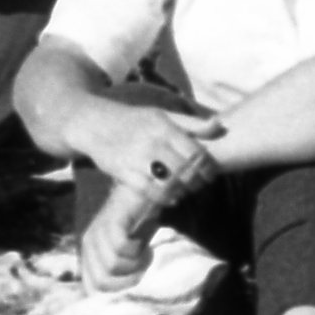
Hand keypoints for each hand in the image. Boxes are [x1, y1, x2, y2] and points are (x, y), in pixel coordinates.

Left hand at [78, 184, 156, 290]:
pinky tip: (145, 246)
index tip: (135, 281)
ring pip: (112, 266)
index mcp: (88, 256)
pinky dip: (137, 252)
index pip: (92, 289)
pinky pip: (120, 247)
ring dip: (136, 265)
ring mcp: (97, 232)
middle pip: (102, 282)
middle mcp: (88, 245)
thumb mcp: (126, 256)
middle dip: (128, 281)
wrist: (143, 195)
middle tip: (143, 268)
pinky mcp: (111, 222)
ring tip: (146, 254)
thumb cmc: (138, 229)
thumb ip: (120, 275)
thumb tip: (127, 300)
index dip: (116, 292)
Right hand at [85, 98, 208, 198]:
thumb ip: (192, 124)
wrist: (94, 124)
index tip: (210, 174)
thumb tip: (220, 126)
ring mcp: (136, 158)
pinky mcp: (123, 172)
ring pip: (169, 183)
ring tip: (186, 191)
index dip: (208, 167)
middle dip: (197, 182)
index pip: (196, 152)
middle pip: (185, 170)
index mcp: (164, 127)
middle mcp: (151, 142)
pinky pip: (149, 191)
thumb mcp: (162, 115)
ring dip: (182, 191)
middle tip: (200, 185)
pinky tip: (171, 198)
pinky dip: (164, 198)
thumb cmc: (134, 120)